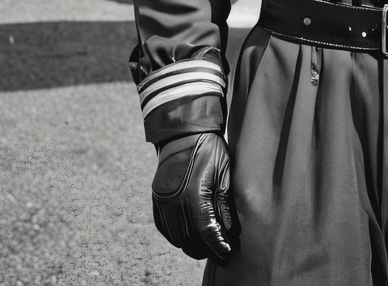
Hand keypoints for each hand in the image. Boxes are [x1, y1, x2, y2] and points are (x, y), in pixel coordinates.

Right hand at [151, 132, 232, 262]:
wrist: (183, 133)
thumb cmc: (209, 149)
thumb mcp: (224, 171)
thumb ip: (225, 202)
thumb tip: (229, 231)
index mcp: (193, 194)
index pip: (206, 231)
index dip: (217, 245)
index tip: (227, 253)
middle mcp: (174, 202)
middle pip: (190, 239)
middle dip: (206, 249)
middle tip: (221, 253)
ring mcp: (163, 202)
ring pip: (177, 237)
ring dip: (192, 246)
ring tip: (208, 248)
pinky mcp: (157, 200)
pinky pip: (165, 228)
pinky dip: (178, 238)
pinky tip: (189, 238)